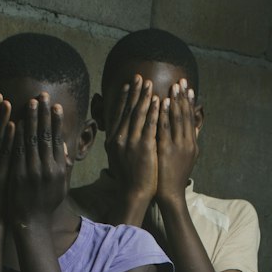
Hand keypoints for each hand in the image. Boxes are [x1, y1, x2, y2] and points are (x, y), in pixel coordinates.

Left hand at [6, 93, 71, 224]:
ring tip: (30, 102)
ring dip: (31, 119)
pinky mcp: (19, 174)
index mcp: (60, 169)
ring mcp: (33, 171)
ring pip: (32, 140)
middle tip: (42, 95)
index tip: (55, 106)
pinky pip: (18, 150)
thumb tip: (65, 150)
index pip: (58, 139)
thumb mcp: (60, 186)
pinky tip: (17, 121)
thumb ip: (62, 167)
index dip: (56, 121)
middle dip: (44, 114)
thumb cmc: (45, 202)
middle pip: (46, 135)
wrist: (31, 221)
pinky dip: (18, 135)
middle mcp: (48, 168)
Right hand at [105, 76, 159, 205]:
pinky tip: (159, 101)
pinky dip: (154, 112)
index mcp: (113, 140)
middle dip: (134, 92)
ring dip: (144, 97)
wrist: (133, 193)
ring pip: (138, 115)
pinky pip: (150, 125)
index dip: (123, 98)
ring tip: (150, 83)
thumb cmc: (128, 178)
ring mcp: (131, 143)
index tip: (128, 85)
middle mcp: (120, 138)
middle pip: (128, 110)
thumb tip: (120, 132)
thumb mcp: (118, 157)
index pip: (118, 114)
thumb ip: (119, 143)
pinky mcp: (144, 148)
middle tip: (139, 77)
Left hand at [155, 79, 197, 205]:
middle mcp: (187, 143)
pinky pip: (164, 127)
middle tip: (181, 81)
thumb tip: (197, 127)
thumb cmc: (175, 176)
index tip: (188, 87)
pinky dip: (163, 114)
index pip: (191, 119)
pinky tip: (161, 102)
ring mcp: (177, 146)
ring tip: (173, 87)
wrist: (170, 194)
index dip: (189, 102)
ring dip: (175, 101)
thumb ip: (191, 141)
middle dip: (183, 97)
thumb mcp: (188, 158)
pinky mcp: (166, 150)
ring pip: (176, 119)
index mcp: (192, 144)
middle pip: (185, 116)